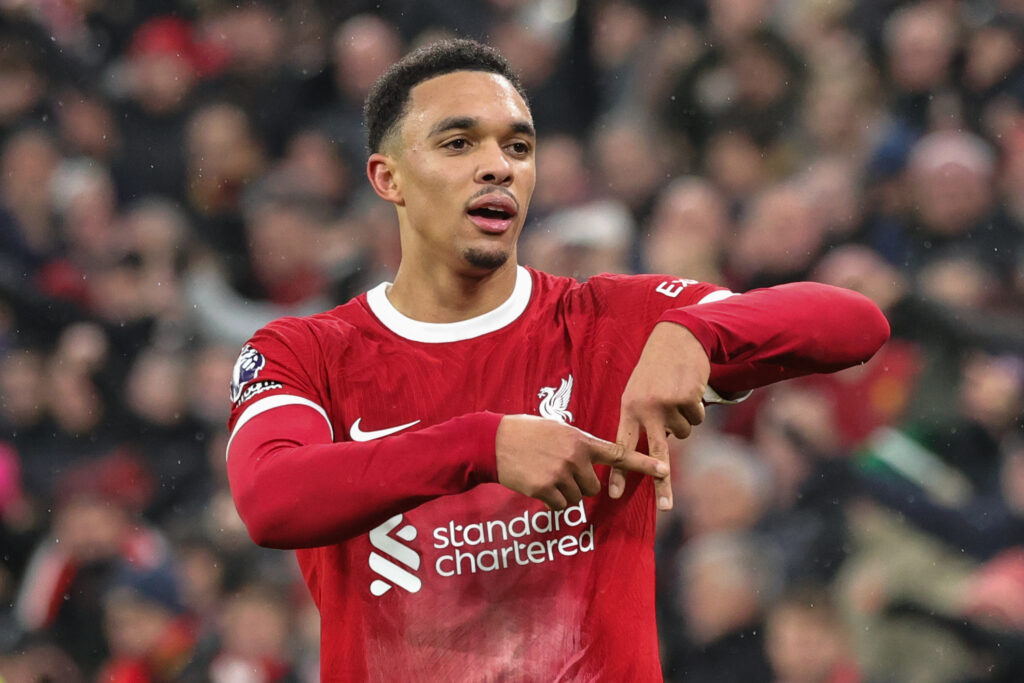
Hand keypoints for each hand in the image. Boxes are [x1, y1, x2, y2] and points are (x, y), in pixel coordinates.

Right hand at [496, 414, 668, 509]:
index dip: (643, 464)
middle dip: (581, 483)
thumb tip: (595, 458)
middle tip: (561, 470)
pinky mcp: (543, 490)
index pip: (618, 454)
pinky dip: (552, 500)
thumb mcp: (557, 429)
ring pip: (577, 497)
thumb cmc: (526, 431)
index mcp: (581, 440)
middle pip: (594, 486)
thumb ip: (579, 443)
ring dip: (565, 492)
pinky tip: (538, 484)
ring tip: (546, 474)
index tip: (664, 470)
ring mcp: (559, 475)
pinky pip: (560, 506)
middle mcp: (574, 458)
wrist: (492, 441)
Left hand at [611, 322, 710, 509]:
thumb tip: (653, 454)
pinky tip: (688, 389)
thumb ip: (640, 420)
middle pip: (654, 453)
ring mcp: (666, 405)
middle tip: (664, 508)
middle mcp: (645, 409)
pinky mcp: (686, 399)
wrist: (676, 339)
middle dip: (661, 482)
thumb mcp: (638, 392)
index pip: (620, 446)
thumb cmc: (655, 371)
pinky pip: (698, 418)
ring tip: (676, 395)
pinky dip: (697, 408)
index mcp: (628, 409)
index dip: (618, 472)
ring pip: (683, 433)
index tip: (613, 494)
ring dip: (684, 419)